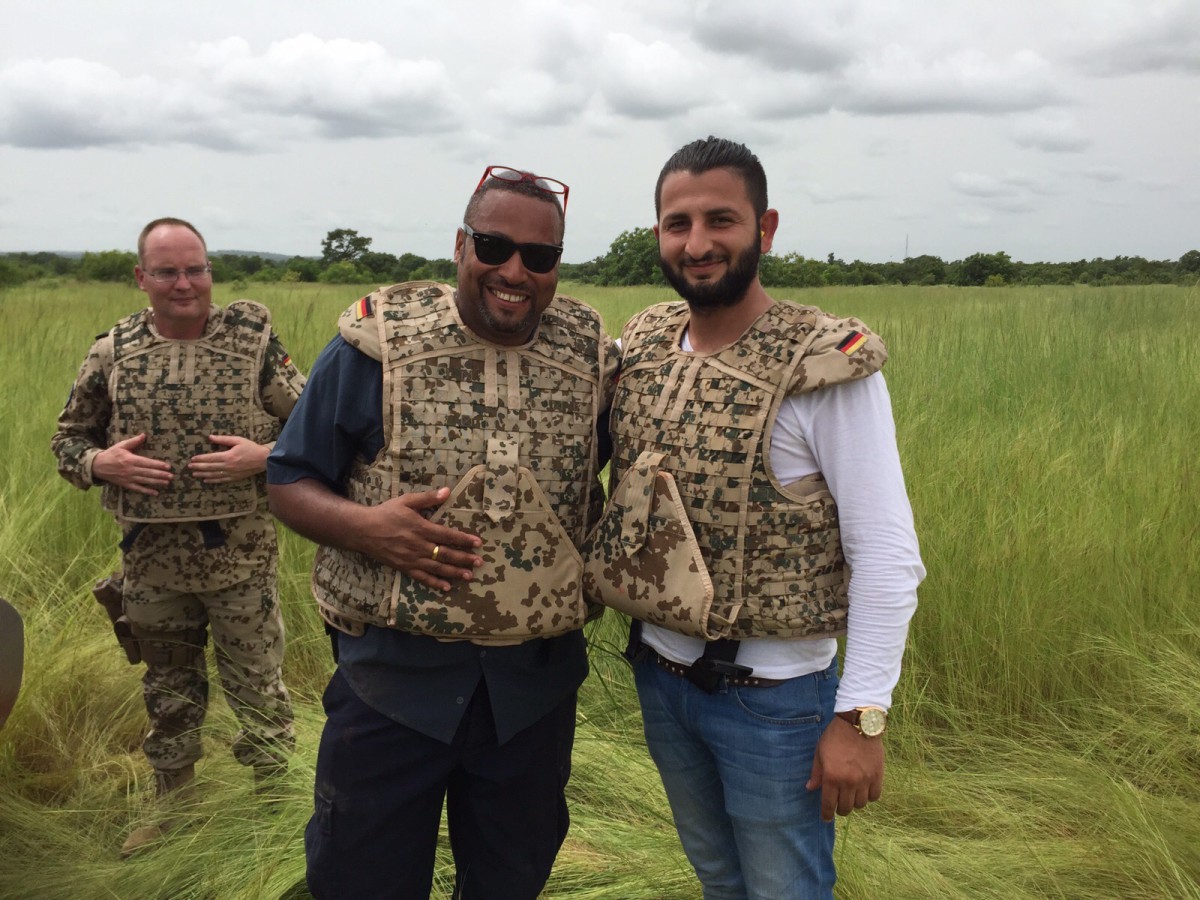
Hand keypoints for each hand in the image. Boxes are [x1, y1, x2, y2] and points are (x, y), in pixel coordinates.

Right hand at [92, 434, 173, 494]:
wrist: (98, 466)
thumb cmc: (111, 454)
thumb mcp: (121, 446)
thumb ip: (133, 441)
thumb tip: (144, 435)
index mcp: (130, 460)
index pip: (147, 463)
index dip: (158, 465)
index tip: (167, 466)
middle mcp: (130, 470)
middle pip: (148, 473)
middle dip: (160, 475)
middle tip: (171, 476)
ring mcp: (128, 478)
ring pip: (145, 481)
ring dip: (157, 482)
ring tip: (167, 483)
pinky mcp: (126, 484)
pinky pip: (137, 489)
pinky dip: (146, 491)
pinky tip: (155, 493)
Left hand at [188, 435, 268, 483]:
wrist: (264, 460)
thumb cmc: (251, 448)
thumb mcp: (238, 440)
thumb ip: (223, 439)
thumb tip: (210, 437)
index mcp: (228, 456)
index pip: (210, 458)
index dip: (200, 458)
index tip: (192, 459)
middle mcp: (228, 466)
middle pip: (210, 467)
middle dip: (198, 467)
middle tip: (189, 467)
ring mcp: (231, 473)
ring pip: (214, 475)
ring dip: (203, 475)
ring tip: (194, 474)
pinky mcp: (235, 478)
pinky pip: (221, 480)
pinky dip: (213, 480)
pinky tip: (206, 480)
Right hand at [351, 488, 482, 591]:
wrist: (363, 530)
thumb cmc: (386, 513)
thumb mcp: (406, 501)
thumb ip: (427, 498)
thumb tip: (447, 491)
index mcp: (421, 528)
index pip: (447, 535)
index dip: (464, 540)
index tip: (478, 543)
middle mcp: (418, 545)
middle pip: (445, 554)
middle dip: (464, 559)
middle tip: (480, 563)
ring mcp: (411, 559)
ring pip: (437, 568)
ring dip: (454, 572)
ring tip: (469, 576)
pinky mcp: (404, 567)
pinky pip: (422, 577)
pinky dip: (435, 583)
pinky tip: (446, 587)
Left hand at [806, 715, 884, 821]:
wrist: (859, 724)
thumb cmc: (835, 736)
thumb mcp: (820, 752)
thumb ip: (816, 773)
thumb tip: (810, 788)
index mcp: (832, 777)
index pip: (829, 805)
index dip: (826, 814)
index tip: (826, 818)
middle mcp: (849, 782)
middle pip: (846, 808)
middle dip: (840, 809)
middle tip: (839, 803)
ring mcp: (865, 780)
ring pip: (860, 804)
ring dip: (854, 802)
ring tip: (851, 794)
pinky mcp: (878, 776)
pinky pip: (874, 796)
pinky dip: (869, 796)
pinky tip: (864, 790)